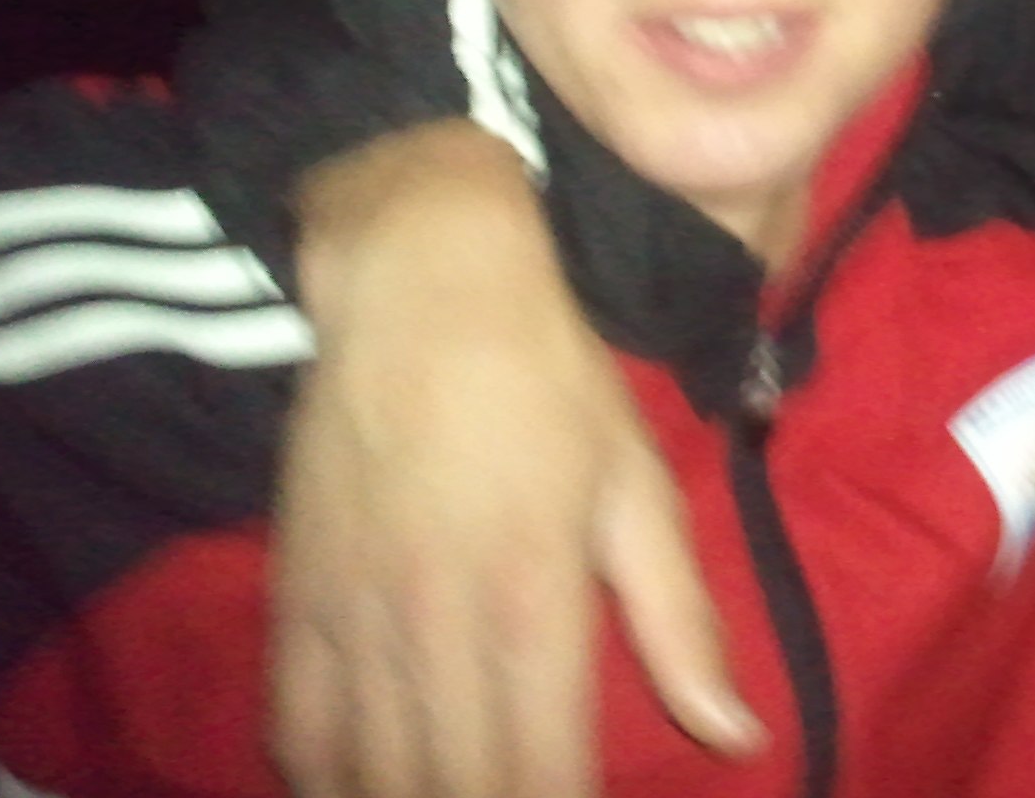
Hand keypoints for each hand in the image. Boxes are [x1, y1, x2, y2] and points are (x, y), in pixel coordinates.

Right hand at [270, 121, 762, 796]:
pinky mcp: (298, 597)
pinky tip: (370, 777)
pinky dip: (331, 773)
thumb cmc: (550, 379)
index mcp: (535, 599)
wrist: (421, 286)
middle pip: (454, 787)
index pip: (542, 773)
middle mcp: (438, 623)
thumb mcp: (636, 485)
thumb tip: (737, 736)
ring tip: (460, 792)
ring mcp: (356, 615)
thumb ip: (679, 622)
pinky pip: (297, 729)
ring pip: (370, 774)